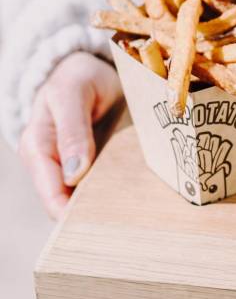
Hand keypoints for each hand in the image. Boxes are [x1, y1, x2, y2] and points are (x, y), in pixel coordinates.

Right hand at [19, 52, 121, 218]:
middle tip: (126, 229)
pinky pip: (99, 189)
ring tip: (134, 220)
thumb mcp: (72, 92)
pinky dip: (114, 196)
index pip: (51, 195)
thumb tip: (73, 176)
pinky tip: (135, 202)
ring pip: (84, 202)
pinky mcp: (90, 168)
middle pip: (67, 206)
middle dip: (91, 219)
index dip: (72, 216)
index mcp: (36, 148)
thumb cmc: (77, 76)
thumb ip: (72, 130)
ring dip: (105, 209)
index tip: (103, 226)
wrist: (89, 68)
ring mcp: (69, 169)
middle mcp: (48, 165)